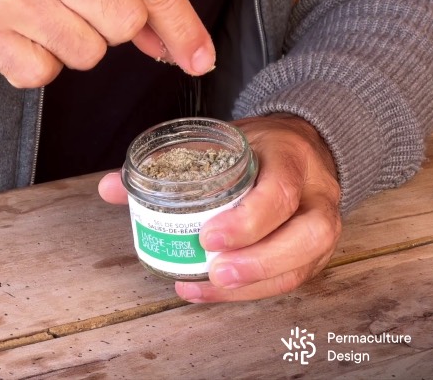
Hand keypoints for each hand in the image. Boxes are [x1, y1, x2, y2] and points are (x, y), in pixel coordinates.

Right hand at [0, 0, 214, 87]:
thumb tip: (170, 44)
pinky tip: (20, 34)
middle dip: (111, 26)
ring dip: (73, 44)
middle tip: (75, 4)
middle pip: (123, 25)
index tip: (200, 58)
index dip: (182, 25)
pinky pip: (42, 75)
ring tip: (41, 15)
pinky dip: (37, 63)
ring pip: (86, 55)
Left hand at [98, 114, 341, 301]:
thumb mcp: (221, 140)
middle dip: (259, 261)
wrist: (303, 149)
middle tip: (215, 271)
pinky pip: (289, 279)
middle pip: (309, 236)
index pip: (280, 191)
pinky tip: (208, 292)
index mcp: (290, 158)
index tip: (207, 237)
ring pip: (303, 266)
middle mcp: (315, 194)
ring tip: (207, 287)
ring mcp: (321, 225)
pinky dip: (247, 292)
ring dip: (252, 286)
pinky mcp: (313, 253)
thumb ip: (170, 163)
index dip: (247, 220)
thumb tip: (110, 188)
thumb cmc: (257, 147)